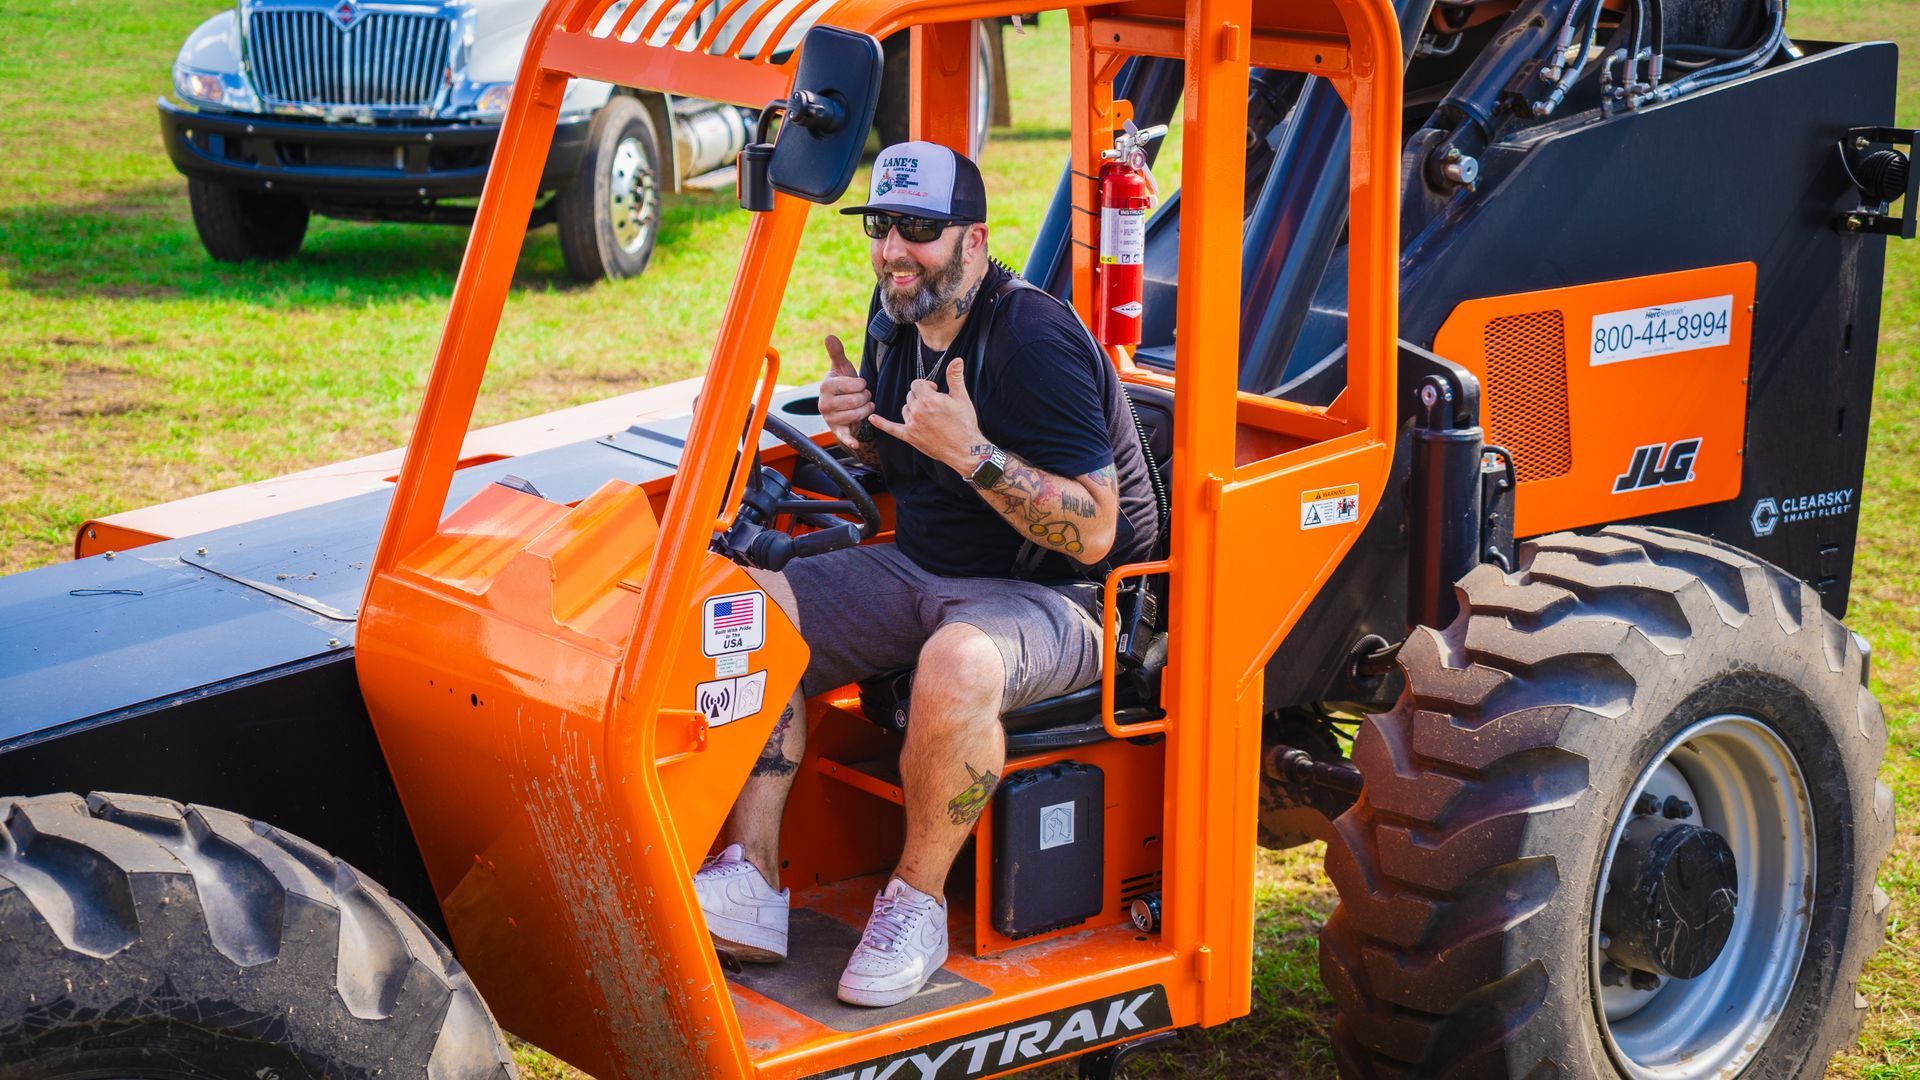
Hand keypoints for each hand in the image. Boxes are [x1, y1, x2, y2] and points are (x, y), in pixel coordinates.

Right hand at [818, 334, 873, 450]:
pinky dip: (850, 440)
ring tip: (864, 406)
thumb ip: (837, 353)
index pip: (855, 384)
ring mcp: (829, 418)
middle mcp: (824, 403)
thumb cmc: (843, 385)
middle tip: (862, 396)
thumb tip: (829, 336)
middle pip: (858, 400)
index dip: (862, 384)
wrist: (842, 405)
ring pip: (858, 414)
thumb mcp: (842, 368)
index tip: (859, 384)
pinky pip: (843, 436)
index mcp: (825, 386)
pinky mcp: (836, 431)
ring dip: (866, 410)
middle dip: (866, 397)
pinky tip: (856, 444)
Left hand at [867, 357, 986, 473]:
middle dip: (920, 397)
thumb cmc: (965, 423)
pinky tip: (872, 418)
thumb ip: (955, 377)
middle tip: (935, 406)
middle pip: (910, 396)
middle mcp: (917, 411)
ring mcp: (912, 424)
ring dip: (913, 409)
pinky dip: (881, 423)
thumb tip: (957, 359)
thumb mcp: (962, 398)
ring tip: (928, 415)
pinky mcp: (910, 437)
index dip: (926, 386)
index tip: (936, 391)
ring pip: (905, 409)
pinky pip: (892, 428)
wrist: (964, 449)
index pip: (917, 384)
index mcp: (929, 399)